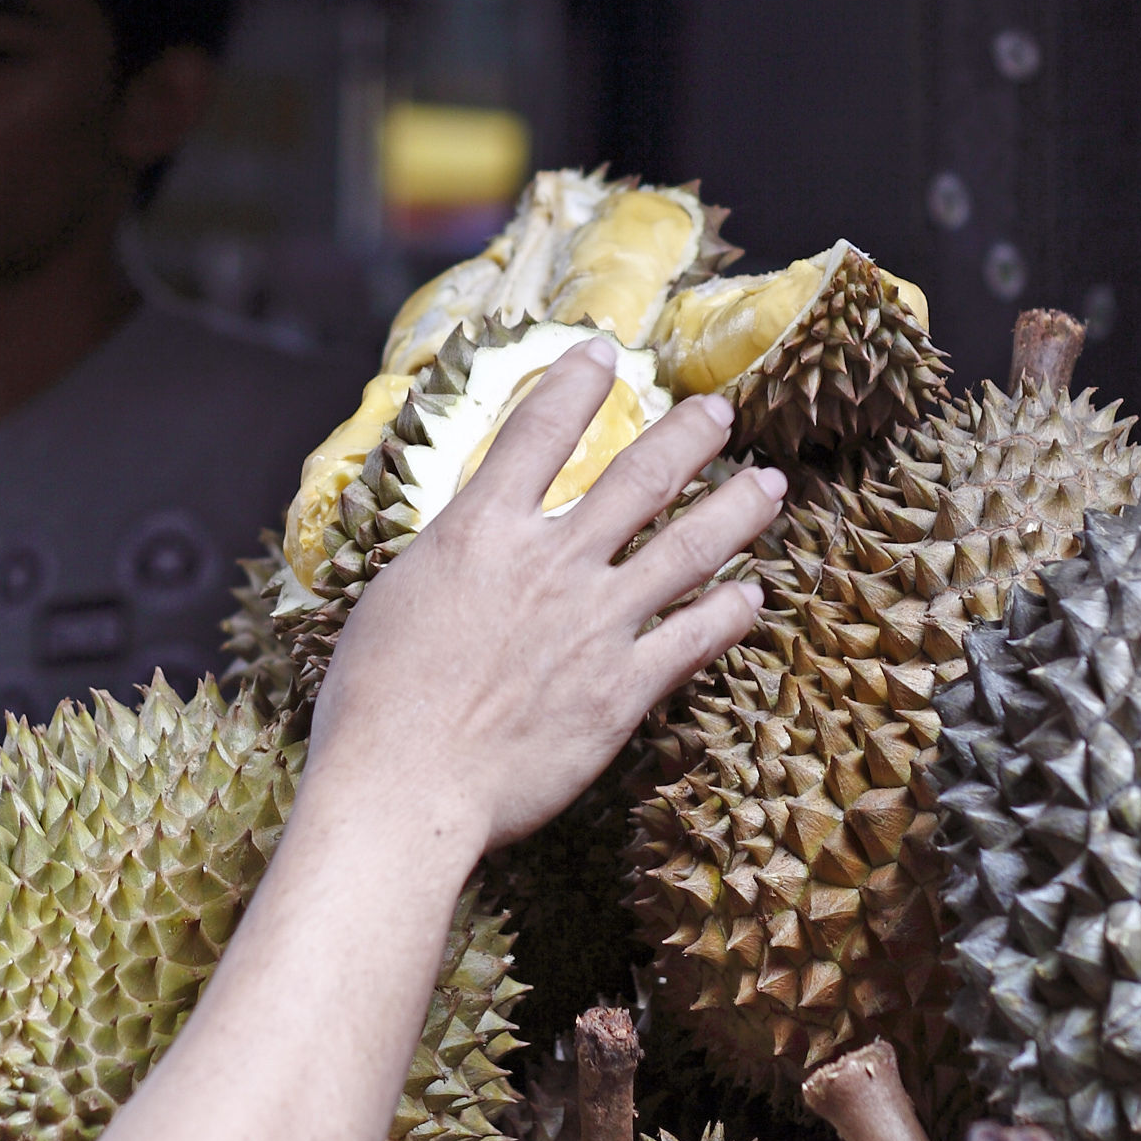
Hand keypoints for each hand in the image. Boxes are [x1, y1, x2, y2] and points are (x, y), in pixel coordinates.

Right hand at [306, 339, 779, 853]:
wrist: (403, 786)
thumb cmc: (371, 704)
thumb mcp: (392, 600)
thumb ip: (447, 560)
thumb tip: (465, 543)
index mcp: (478, 532)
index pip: (538, 432)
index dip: (575, 383)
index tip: (603, 354)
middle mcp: (548, 564)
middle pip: (639, 477)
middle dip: (687, 436)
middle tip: (718, 414)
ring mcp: (594, 625)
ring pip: (687, 548)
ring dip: (735, 510)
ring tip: (769, 486)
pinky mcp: (621, 690)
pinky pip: (694, 638)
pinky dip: (729, 611)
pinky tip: (751, 596)